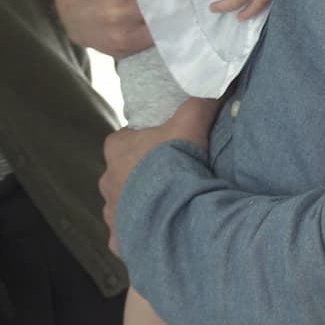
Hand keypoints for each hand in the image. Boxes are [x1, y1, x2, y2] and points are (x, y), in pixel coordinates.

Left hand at [98, 96, 221, 246]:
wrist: (174, 213)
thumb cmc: (174, 162)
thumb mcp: (190, 124)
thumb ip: (200, 103)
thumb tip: (218, 84)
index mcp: (116, 149)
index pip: (127, 141)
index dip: (148, 144)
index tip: (168, 149)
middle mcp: (106, 181)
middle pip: (125, 175)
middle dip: (143, 179)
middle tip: (172, 183)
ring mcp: (111, 213)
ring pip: (125, 208)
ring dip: (143, 209)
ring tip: (171, 211)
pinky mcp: (119, 240)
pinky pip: (128, 238)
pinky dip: (141, 238)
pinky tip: (161, 237)